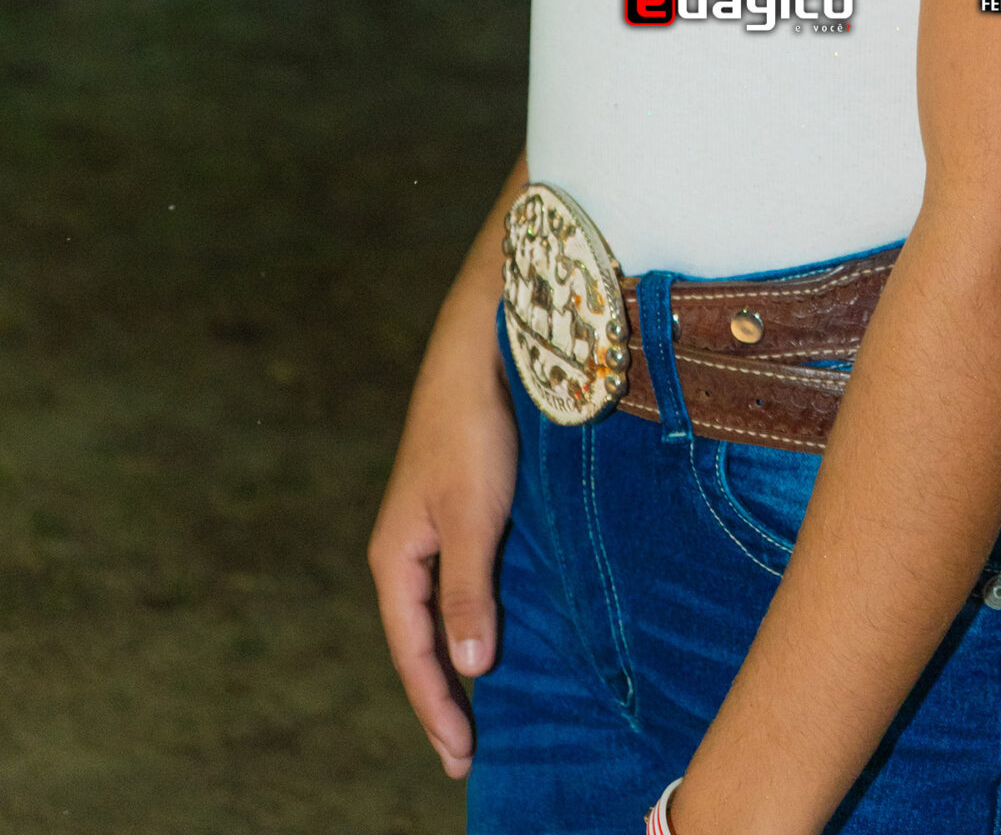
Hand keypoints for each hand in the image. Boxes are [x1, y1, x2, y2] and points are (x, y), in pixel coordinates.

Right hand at [368, 322, 518, 778]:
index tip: (462, 757)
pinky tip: (499, 632)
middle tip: (466, 754)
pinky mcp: (461, 507)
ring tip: (482, 709)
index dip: (436, 706)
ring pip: (443, 609)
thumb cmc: (475, 429)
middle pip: (421, 637)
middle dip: (441, 695)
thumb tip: (469, 666)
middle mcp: (408, 547)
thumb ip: (468, 590)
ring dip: (459, 658)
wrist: (482, 349)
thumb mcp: (474, 515)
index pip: (412, 651)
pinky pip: (463, 579)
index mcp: (395, 555)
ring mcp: (432, 526)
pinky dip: (476, 616)